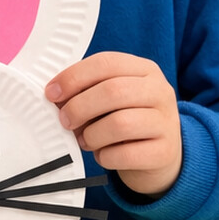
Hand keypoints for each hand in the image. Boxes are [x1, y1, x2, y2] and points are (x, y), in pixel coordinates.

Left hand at [46, 52, 181, 197]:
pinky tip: (104, 154)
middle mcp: (160, 92)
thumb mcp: (109, 99)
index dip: (73, 77)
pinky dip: (105, 156)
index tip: (52, 93)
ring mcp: (166, 122)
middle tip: (65, 120)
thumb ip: (85, 90)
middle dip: (79, 107)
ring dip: (92, 134)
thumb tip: (55, 95)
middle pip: (113, 91)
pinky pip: (125, 154)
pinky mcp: (164, 152)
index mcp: (144, 70)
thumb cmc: (125, 120)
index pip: (106, 63)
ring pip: (120, 124)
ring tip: (86, 139)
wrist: (159, 155)